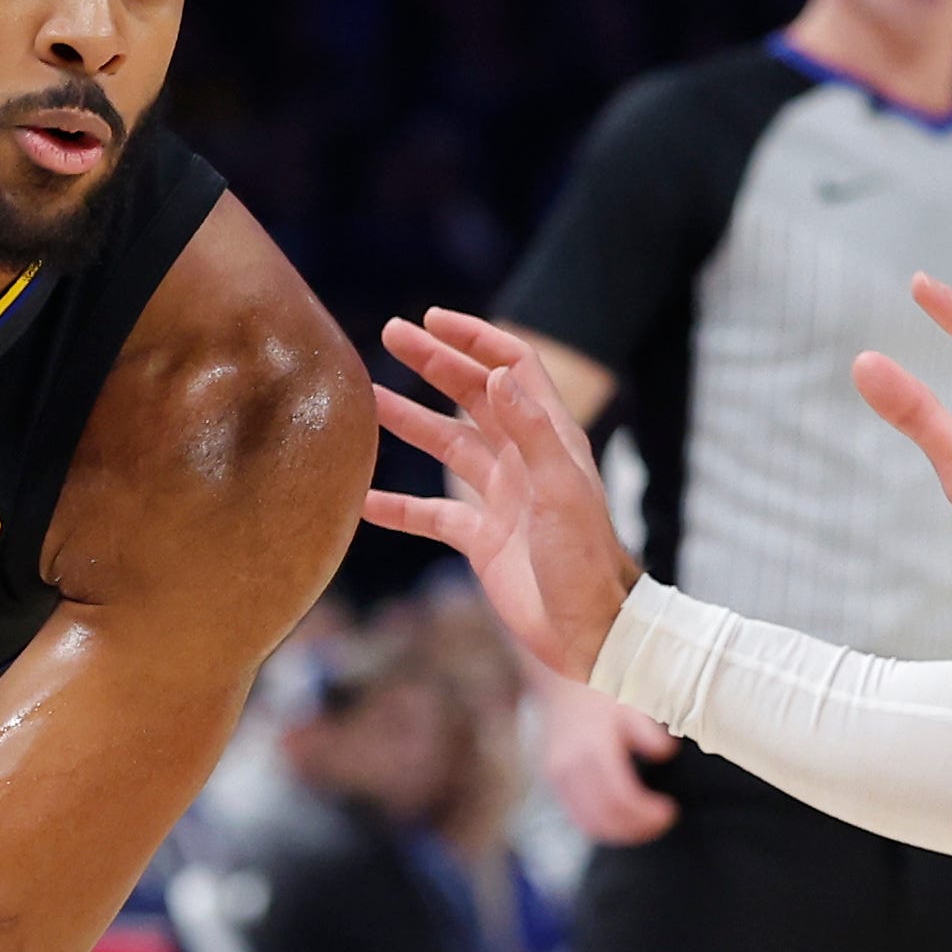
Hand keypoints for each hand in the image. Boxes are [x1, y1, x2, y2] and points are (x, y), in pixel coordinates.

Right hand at [362, 307, 638, 679]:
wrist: (590, 633)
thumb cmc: (585, 562)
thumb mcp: (561, 490)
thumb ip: (530, 431)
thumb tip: (496, 374)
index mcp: (550, 437)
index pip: (512, 366)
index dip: (475, 338)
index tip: (431, 319)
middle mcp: (523, 459)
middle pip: (473, 395)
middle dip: (433, 363)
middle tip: (388, 335)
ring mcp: (500, 498)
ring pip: (447, 446)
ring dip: (408, 421)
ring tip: (365, 400)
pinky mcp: (481, 539)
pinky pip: (431, 514)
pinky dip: (397, 505)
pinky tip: (360, 499)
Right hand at [530, 665, 676, 844]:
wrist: (558, 685)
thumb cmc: (599, 695)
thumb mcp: (628, 703)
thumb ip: (646, 730)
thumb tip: (665, 753)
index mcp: (591, 748)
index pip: (621, 797)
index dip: (647, 814)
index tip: (670, 812)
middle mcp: (569, 767)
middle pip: (606, 818)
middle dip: (638, 828)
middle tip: (662, 823)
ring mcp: (557, 779)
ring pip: (590, 825)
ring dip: (622, 834)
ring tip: (646, 827)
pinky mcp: (553, 785)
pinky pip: (578, 819)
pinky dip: (603, 828)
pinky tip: (624, 822)